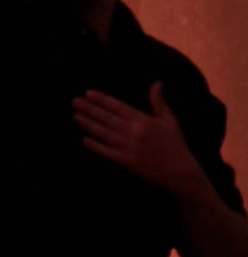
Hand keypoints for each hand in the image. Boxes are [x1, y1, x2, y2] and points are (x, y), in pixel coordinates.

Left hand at [76, 83, 207, 194]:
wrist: (182, 174)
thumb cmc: (176, 145)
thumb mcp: (170, 121)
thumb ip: (159, 102)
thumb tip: (156, 83)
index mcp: (145, 121)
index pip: (119, 107)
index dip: (102, 100)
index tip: (88, 93)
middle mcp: (135, 133)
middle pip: (108, 118)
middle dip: (90, 109)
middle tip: (75, 101)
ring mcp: (130, 148)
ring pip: (104, 133)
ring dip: (89, 124)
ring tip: (76, 115)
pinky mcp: (127, 162)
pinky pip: (107, 152)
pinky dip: (95, 145)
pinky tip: (85, 139)